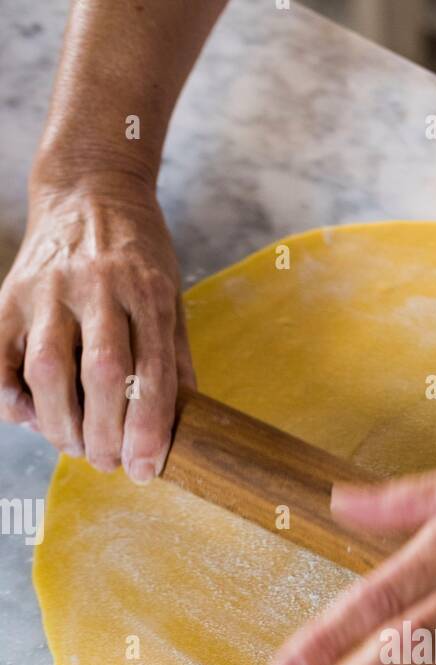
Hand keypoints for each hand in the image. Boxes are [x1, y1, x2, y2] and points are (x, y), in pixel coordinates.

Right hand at [0, 174, 193, 481]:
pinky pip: (0, 353)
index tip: (143, 470)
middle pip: (101, 374)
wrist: (88, 188)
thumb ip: (175, 359)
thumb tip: (183, 426)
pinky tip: (27, 415)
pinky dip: (8, 392)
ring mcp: (49, 289)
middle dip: (105, 434)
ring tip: (75, 445)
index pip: (151, 372)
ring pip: (48, 368)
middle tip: (108, 463)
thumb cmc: (137, 254)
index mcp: (148, 292)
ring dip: (59, 422)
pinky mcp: (11, 293)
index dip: (147, 430)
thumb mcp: (171, 296)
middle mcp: (98, 287)